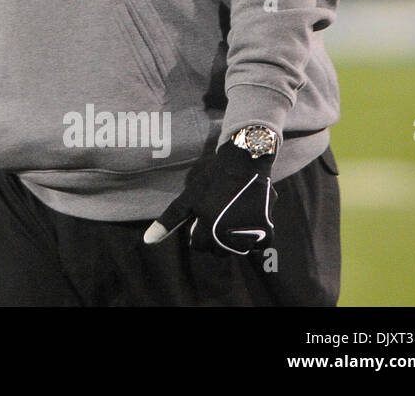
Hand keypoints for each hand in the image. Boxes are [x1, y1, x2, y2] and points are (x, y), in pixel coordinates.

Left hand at [143, 142, 275, 254]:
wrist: (244, 162)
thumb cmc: (212, 179)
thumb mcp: (188, 197)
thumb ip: (169, 220)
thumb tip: (147, 241)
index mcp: (206, 225)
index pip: (198, 246)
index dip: (198, 233)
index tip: (204, 219)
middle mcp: (227, 232)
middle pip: (218, 251)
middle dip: (215, 239)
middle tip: (219, 218)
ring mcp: (249, 231)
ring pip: (237, 250)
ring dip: (235, 240)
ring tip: (233, 218)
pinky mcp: (266, 229)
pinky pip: (259, 246)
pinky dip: (255, 238)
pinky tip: (248, 221)